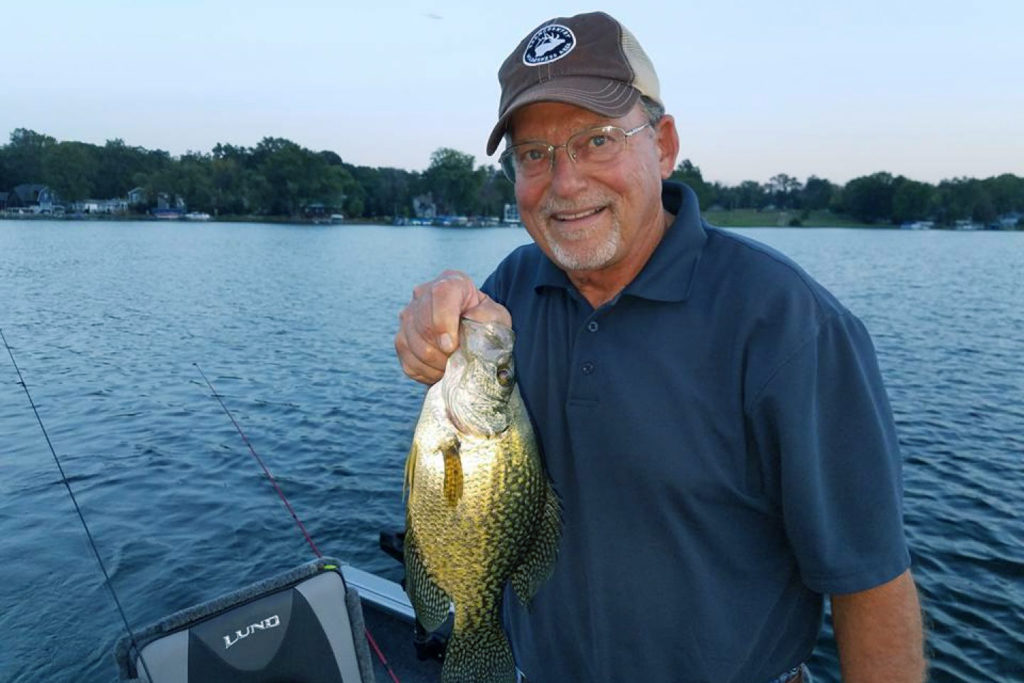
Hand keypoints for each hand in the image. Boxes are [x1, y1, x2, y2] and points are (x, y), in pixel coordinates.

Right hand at [395, 270, 510, 384]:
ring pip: (411, 344)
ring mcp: (408, 318)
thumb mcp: (497, 317)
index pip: (440, 294)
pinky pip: (408, 361)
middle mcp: (423, 295)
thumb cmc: (485, 323)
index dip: (443, 322)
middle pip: (422, 324)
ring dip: (435, 362)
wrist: (472, 334)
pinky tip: (441, 369)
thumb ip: (489, 316)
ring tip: (452, 365)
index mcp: (451, 282)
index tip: (452, 346)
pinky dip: (426, 372)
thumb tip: (471, 319)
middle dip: (442, 350)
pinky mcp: (401, 341)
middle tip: (458, 359)